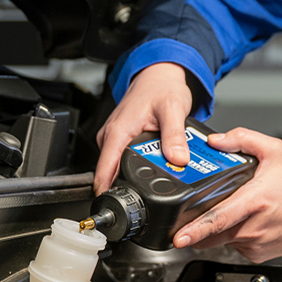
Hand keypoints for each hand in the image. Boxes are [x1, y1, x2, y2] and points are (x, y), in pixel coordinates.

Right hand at [94, 62, 193, 193]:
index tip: (118, 208)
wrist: (159, 74)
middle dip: (128, 187)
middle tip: (151, 195)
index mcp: (118, 131)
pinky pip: (125, 159)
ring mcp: (115, 138)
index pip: (104, 171)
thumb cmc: (161, 86)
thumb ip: (174, 135)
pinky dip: (139, 165)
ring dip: (135, 176)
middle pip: (111, 173)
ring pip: (119, 167)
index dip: (108, 192)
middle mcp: (111, 136)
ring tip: (158, 179)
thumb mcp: (173, 109)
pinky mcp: (122, 139)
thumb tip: (178, 159)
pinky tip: (154, 165)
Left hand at [171, 128, 281, 262]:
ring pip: (222, 240)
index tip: (178, 237)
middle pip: (213, 233)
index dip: (196, 229)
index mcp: (255, 201)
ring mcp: (256, 243)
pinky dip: (234, 236)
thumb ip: (243, 139)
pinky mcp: (258, 255)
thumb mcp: (275, 151)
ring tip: (233, 212)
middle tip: (186, 224)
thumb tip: (216, 141)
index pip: (218, 219)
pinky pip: (235, 247)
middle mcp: (254, 226)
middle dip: (197, 229)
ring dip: (218, 229)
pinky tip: (247, 223)